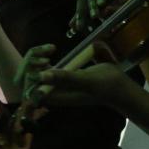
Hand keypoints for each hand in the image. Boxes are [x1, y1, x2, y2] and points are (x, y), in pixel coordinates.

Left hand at [16, 47, 132, 108]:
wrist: (120, 86)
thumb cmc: (105, 84)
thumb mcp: (85, 80)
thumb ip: (64, 78)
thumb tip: (39, 77)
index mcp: (56, 97)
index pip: (30, 92)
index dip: (29, 78)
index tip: (41, 65)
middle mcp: (55, 92)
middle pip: (30, 83)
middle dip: (31, 67)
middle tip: (45, 55)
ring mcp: (59, 85)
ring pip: (36, 75)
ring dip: (36, 62)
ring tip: (48, 51)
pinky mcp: (64, 77)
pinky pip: (44, 69)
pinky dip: (43, 60)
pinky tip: (51, 50)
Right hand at [69, 0, 133, 35]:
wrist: (130, 2)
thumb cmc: (134, 2)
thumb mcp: (132, 4)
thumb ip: (121, 7)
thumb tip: (105, 11)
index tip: (101, 4)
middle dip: (91, 1)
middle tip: (94, 16)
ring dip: (81, 10)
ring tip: (81, 25)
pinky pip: (80, 2)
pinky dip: (78, 14)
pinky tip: (77, 25)